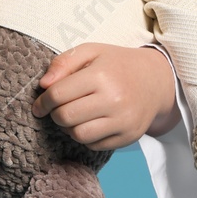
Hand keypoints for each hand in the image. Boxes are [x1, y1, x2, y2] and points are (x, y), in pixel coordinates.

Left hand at [31, 43, 179, 151]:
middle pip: (65, 117)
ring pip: (78, 135)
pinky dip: (86, 137)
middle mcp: (114, 99)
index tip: (40, 104)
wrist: (156, 81)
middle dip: (55, 114)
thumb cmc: (117, 65)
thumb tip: (44, 85)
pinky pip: (94, 145)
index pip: (58, 94)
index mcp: (101, 75)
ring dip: (68, 128)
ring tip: (73, 116)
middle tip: (57, 109)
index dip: (43, 101)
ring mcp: (123, 121)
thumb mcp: (91, 51)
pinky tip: (91, 122)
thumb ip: (63, 62)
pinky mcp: (128, 136)